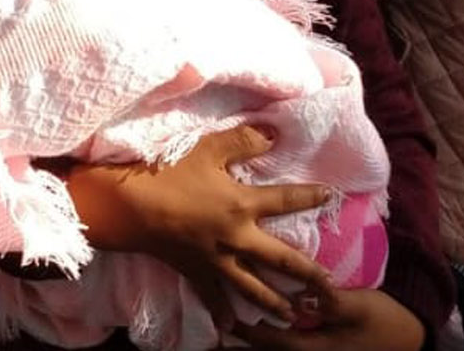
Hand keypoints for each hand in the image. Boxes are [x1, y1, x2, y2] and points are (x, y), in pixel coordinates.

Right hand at [64, 126, 331, 328]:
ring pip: (253, 287)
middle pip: (280, 259)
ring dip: (275, 303)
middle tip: (330, 288)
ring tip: (294, 315)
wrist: (131, 205)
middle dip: (308, 274)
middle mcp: (237, 238)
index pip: (285, 201)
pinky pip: (212, 296)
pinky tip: (232, 328)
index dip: (310, 197)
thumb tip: (273, 135)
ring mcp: (217, 259)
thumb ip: (242, 141)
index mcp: (243, 205)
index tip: (332, 197)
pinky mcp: (195, 270)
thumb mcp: (207, 148)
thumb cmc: (169, 172)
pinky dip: (222, 312)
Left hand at [238, 282, 425, 350]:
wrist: (410, 333)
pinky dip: (272, 337)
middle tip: (216, 330)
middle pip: (270, 348)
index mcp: (318, 348)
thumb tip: (302, 296)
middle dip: (243, 340)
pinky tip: (260, 326)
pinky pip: (291, 341)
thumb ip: (330, 302)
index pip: (275, 342)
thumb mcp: (359, 307)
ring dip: (255, 339)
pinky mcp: (322, 343)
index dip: (250, 331)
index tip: (225, 319)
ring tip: (225, 330)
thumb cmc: (384, 318)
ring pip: (278, 346)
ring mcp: (318, 349)